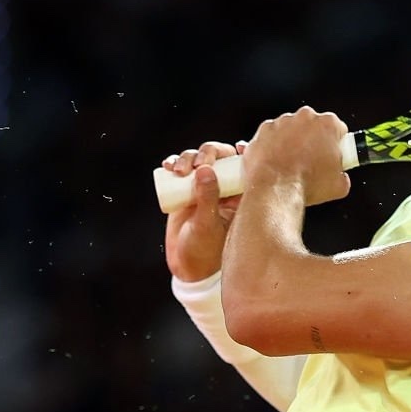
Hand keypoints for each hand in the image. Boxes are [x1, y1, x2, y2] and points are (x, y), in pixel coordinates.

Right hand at [163, 140, 246, 282]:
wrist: (185, 264)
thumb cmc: (204, 249)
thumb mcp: (207, 224)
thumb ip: (207, 198)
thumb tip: (205, 169)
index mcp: (238, 195)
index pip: (242, 165)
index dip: (241, 151)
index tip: (236, 147)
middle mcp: (222, 187)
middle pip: (218, 156)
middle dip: (208, 153)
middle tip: (198, 164)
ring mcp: (202, 186)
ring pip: (197, 159)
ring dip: (187, 157)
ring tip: (178, 171)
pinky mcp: (184, 188)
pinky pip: (178, 168)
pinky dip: (172, 163)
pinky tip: (168, 166)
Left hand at [240, 107, 350, 206]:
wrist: (275, 190)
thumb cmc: (305, 185)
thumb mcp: (339, 187)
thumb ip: (342, 175)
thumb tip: (340, 178)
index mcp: (327, 125)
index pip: (339, 128)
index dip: (337, 144)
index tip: (333, 154)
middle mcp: (305, 117)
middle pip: (313, 126)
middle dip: (314, 141)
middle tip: (313, 163)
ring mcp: (282, 122)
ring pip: (291, 130)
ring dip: (293, 144)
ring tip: (292, 167)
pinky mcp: (264, 130)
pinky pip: (272, 137)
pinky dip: (273, 148)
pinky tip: (277, 165)